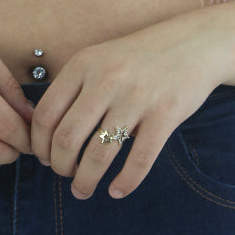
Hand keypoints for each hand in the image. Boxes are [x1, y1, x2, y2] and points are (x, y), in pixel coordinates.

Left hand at [30, 10, 234, 199]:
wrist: (194, 44)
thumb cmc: (141, 57)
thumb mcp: (100, 58)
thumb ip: (74, 87)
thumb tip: (46, 133)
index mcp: (84, 64)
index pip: (45, 114)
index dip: (39, 144)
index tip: (45, 157)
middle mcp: (107, 79)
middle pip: (66, 138)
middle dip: (59, 166)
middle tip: (64, 174)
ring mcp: (137, 97)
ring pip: (98, 155)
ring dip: (85, 180)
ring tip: (83, 190)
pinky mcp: (166, 114)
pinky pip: (139, 160)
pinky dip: (125, 182)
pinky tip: (117, 191)